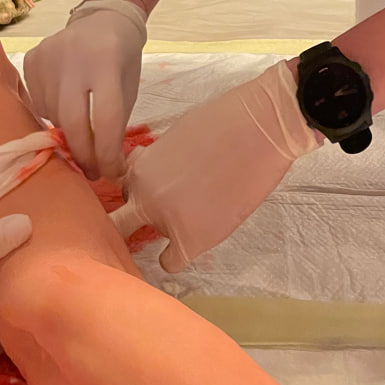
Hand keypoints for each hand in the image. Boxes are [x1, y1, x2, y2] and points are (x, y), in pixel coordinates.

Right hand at [23, 0, 147, 180]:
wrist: (103, 19)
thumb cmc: (122, 58)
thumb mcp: (128, 87)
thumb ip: (114, 122)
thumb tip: (103, 166)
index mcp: (107, 60)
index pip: (105, 117)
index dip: (108, 152)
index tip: (113, 173)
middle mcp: (73, 56)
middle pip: (71, 121)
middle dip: (83, 154)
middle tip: (92, 172)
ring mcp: (47, 56)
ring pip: (53, 115)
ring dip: (68, 135)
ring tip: (82, 135)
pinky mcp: (30, 58)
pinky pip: (37, 103)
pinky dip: (51, 115)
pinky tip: (65, 106)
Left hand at [125, 60, 321, 272]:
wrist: (261, 129)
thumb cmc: (224, 122)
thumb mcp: (175, 135)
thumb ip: (154, 160)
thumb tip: (148, 172)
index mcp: (140, 169)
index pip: (123, 191)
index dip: (139, 190)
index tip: (155, 190)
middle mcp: (145, 197)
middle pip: (127, 219)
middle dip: (142, 214)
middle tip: (172, 203)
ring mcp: (167, 221)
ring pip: (154, 236)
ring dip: (171, 225)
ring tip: (200, 207)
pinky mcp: (194, 239)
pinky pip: (170, 262)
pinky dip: (174, 257)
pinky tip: (192, 240)